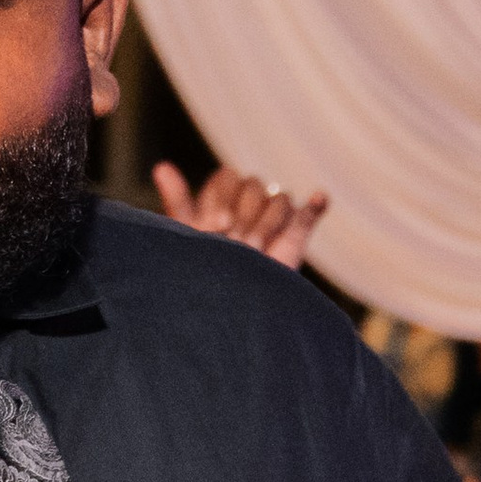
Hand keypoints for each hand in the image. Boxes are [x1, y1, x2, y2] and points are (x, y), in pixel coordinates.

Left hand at [152, 158, 329, 271]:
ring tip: (254, 253)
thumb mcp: (184, 238)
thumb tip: (161, 166)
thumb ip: (177, 202)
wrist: (221, 315)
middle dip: (243, 215)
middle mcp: (246, 209)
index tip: (214, 226)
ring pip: (278, 200)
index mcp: (218, 203)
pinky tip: (319, 198)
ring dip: (266, 226)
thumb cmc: (199, 276)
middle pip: (253, 186)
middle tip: (233, 242)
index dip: (221, 198)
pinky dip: (314, 207)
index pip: (227, 178)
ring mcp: (272, 223)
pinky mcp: (294, 240)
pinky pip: (307, 216)